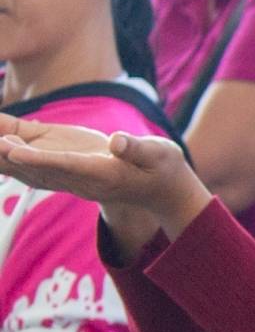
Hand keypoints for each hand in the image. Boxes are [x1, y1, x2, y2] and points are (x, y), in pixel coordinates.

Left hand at [0, 112, 205, 219]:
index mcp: (103, 174)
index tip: (12, 150)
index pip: (66, 165)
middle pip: (37, 170)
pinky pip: (31, 167)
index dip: (37, 158)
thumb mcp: (159, 154)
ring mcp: (70, 179)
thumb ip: (137, 148)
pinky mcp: (65, 173)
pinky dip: (9, 157)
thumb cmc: (162, 168)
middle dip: (8, 156)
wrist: (160, 189)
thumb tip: (117, 141)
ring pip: (28, 171)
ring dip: (3, 157)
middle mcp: (81, 181)